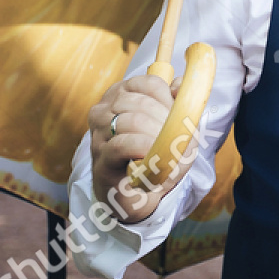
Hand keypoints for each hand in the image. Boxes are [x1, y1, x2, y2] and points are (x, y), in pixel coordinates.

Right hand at [87, 72, 186, 223]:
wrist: (139, 195)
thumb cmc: (156, 156)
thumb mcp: (174, 129)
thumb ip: (178, 104)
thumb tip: (180, 84)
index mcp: (121, 95)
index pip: (147, 83)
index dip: (168, 98)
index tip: (176, 115)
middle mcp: (104, 110)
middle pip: (139, 102)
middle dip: (164, 119)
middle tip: (175, 137)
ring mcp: (98, 135)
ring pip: (130, 121)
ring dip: (156, 135)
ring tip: (166, 149)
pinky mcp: (100, 159)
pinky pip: (121, 145)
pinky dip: (143, 148)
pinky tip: (152, 157)